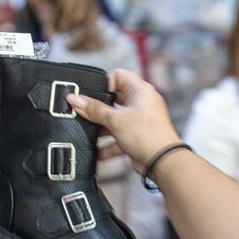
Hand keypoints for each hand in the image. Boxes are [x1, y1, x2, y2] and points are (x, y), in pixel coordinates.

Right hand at [66, 68, 181, 173]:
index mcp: (140, 91)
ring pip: (115, 120)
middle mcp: (141, 103)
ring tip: (90, 135)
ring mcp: (139, 120)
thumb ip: (94, 110)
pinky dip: (108, 145)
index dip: (104, 84)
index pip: (118, 76)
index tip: (92, 96)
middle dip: (99, 110)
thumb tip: (75, 99)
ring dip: (102, 129)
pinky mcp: (137, 137)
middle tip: (86, 114)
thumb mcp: (115, 120)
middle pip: (113, 100)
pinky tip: (97, 153)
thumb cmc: (148, 135)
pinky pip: (118, 137)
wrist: (163, 162)